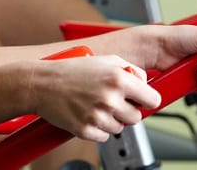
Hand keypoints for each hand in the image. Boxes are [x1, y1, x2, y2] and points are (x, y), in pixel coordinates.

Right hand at [31, 55, 159, 142]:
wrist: (43, 83)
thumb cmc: (73, 70)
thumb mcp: (107, 59)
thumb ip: (131, 70)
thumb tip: (146, 84)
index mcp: (119, 79)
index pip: (153, 100)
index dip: (147, 98)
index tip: (141, 98)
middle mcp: (110, 99)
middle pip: (137, 117)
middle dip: (127, 109)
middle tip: (111, 99)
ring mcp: (98, 117)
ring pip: (120, 128)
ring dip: (112, 119)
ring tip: (95, 104)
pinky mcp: (86, 131)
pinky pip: (104, 136)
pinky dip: (98, 128)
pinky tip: (87, 113)